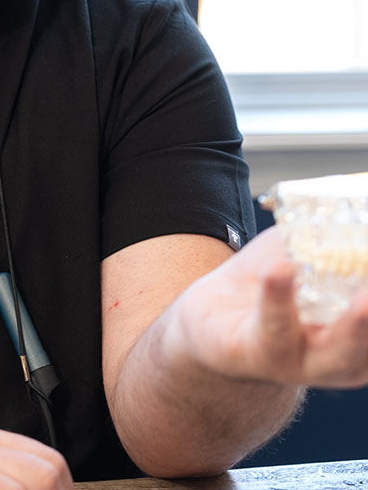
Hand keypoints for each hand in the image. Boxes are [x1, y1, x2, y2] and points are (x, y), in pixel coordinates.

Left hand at [176, 226, 367, 387]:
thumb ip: (338, 233)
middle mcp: (346, 359)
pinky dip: (279, 298)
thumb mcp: (308, 250)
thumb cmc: (270, 284)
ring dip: (356, 325)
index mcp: (366, 338)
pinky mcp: (260, 354)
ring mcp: (305, 364)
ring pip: (338, 354)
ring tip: (365, 298)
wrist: (211, 316)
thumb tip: (360, 199)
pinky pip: (274, 329)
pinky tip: (281, 271)